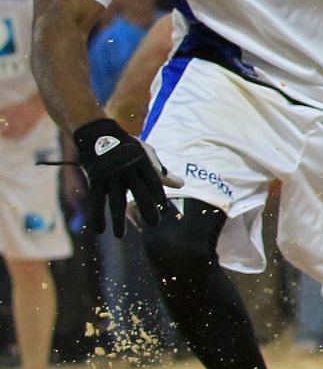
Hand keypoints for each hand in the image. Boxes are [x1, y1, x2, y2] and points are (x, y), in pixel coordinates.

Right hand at [72, 118, 175, 236]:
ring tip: (119, 236)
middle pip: (139, 192)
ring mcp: (110, 175)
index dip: (159, 197)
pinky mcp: (95, 179)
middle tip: (154, 225)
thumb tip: (182, 185)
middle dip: (147, 209)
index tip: (166, 211)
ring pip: (115, 201)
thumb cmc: (127, 146)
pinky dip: (97, 216)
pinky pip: (96, 201)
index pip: (154, 182)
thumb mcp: (146, 153)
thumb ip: (161, 171)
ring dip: (118, 220)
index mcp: (142, 161)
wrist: (97, 132)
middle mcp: (127, 169)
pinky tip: (100, 230)